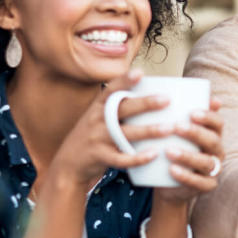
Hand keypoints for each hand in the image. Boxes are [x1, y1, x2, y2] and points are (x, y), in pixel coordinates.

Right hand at [44, 70, 167, 189]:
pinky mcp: (99, 157)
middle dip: (145, 103)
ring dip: (148, 130)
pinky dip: (138, 158)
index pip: (111, 90)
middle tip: (166, 99)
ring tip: (168, 128)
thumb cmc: (93, 138)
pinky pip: (121, 158)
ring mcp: (97, 138)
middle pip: (122, 109)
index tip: (140, 72)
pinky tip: (154, 154)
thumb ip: (117, 109)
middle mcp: (96, 120)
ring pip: (125, 133)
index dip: (124, 80)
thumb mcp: (99, 119)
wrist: (68, 164)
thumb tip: (150, 96)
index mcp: (98, 108)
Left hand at [151, 96, 224, 204]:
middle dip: (195, 133)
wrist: (169, 183)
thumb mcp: (174, 132)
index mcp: (213, 134)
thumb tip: (175, 90)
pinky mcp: (207, 186)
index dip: (208, 117)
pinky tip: (172, 170)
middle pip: (212, 140)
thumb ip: (176, 113)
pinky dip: (186, 176)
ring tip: (169, 151)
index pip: (218, 123)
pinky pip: (200, 183)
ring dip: (188, 156)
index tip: (191, 112)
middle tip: (176, 127)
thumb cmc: (172, 149)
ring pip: (206, 162)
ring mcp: (214, 170)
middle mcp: (217, 151)